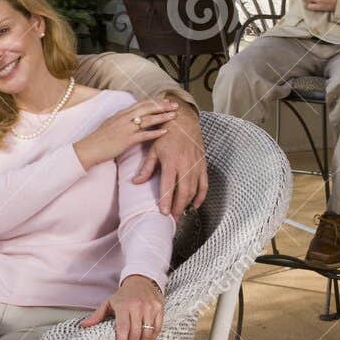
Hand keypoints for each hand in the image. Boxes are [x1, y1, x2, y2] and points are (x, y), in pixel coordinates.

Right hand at [74, 98, 178, 169]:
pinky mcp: (126, 139)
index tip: (165, 101)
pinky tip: (165, 132)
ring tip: (174, 116)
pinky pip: (144, 135)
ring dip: (162, 117)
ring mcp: (126, 128)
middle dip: (162, 106)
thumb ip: (121, 119)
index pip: (141, 103)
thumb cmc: (99, 138)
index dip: (155, 101)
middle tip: (174, 105)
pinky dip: (155, 133)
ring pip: (148, 119)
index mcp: (121, 113)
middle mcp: (124, 117)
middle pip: (147, 108)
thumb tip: (130, 116)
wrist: (89, 148)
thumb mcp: (110, 123)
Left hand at [80, 274, 163, 339]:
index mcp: (124, 305)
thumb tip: (83, 326)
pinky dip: (151, 339)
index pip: (123, 328)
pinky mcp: (160, 309)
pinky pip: (157, 328)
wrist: (141, 281)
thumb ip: (97, 315)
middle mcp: (138, 306)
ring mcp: (150, 307)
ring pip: (147, 333)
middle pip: (136, 333)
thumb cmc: (124, 295)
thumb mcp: (109, 303)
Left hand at [133, 101, 207, 216]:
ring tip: (180, 213)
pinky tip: (195, 205)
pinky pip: (204, 184)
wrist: (184, 121)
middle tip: (172, 218)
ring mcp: (196, 165)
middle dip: (178, 207)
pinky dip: (201, 195)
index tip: (163, 213)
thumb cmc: (166, 134)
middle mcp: (185, 165)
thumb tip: (136, 182)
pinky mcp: (202, 165)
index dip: (166, 201)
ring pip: (194, 190)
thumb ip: (146, 168)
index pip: (168, 186)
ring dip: (187, 203)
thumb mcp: (153, 149)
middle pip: (183, 191)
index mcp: (171, 161)